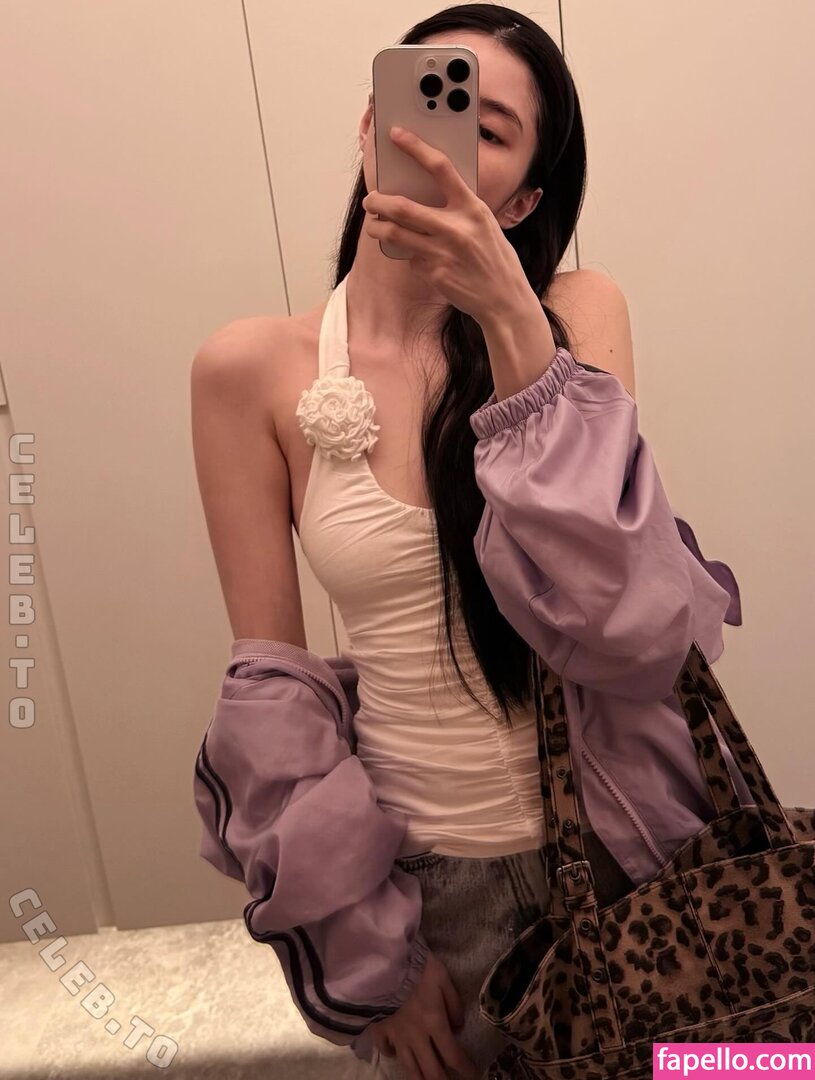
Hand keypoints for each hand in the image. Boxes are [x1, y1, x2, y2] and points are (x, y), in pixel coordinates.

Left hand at [362, 125, 531, 327]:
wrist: (504, 300)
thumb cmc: (495, 259)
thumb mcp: (485, 225)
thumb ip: (460, 210)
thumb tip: (428, 196)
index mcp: (472, 208)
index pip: (440, 168)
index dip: (416, 148)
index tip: (397, 135)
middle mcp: (456, 228)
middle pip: (402, 207)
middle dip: (378, 201)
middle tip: (370, 200)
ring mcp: (442, 253)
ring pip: (395, 234)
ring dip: (377, 228)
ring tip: (373, 226)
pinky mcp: (434, 274)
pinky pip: (411, 259)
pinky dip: (411, 256)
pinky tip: (421, 260)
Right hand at [369, 948, 479, 1079]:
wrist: (382, 963)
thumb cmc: (416, 968)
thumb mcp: (442, 978)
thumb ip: (453, 1003)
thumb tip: (458, 1025)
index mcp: (434, 1023)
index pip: (453, 1055)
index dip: (465, 1069)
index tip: (473, 1075)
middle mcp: (416, 1037)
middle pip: (431, 1071)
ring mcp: (396, 1037)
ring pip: (409, 1068)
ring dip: (420, 1079)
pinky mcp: (379, 1031)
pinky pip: (386, 1050)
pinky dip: (392, 1055)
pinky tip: (395, 1055)